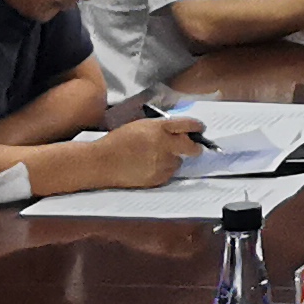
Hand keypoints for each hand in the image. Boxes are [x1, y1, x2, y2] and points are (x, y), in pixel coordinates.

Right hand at [76, 111, 207, 191]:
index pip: (187, 125)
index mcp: (159, 128)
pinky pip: (169, 173)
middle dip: (195, 147)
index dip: (197, 126)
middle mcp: (165, 146)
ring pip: (179, 162)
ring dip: (173, 159)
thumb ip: (160, 127)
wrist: (103, 162)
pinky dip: (164, 169)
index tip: (200, 128)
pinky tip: (149, 166)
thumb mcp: (140, 125)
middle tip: (193, 147)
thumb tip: (177, 131)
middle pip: (192, 147)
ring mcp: (162, 163)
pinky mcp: (158, 178)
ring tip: (155, 157)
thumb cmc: (118, 141)